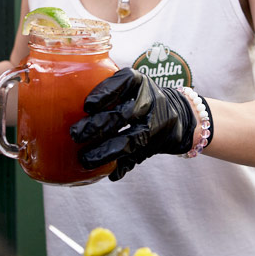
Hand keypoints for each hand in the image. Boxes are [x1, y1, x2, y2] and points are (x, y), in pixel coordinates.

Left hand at [69, 68, 195, 180]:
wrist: (179, 116)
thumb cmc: (141, 99)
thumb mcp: (131, 86)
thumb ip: (109, 93)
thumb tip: (75, 108)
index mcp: (140, 82)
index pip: (124, 82)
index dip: (105, 93)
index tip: (87, 106)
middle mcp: (150, 101)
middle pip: (123, 114)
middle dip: (98, 126)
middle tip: (75, 134)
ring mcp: (155, 124)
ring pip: (131, 139)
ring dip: (106, 150)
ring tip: (85, 159)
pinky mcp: (156, 144)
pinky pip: (138, 157)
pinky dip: (123, 166)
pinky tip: (111, 173)